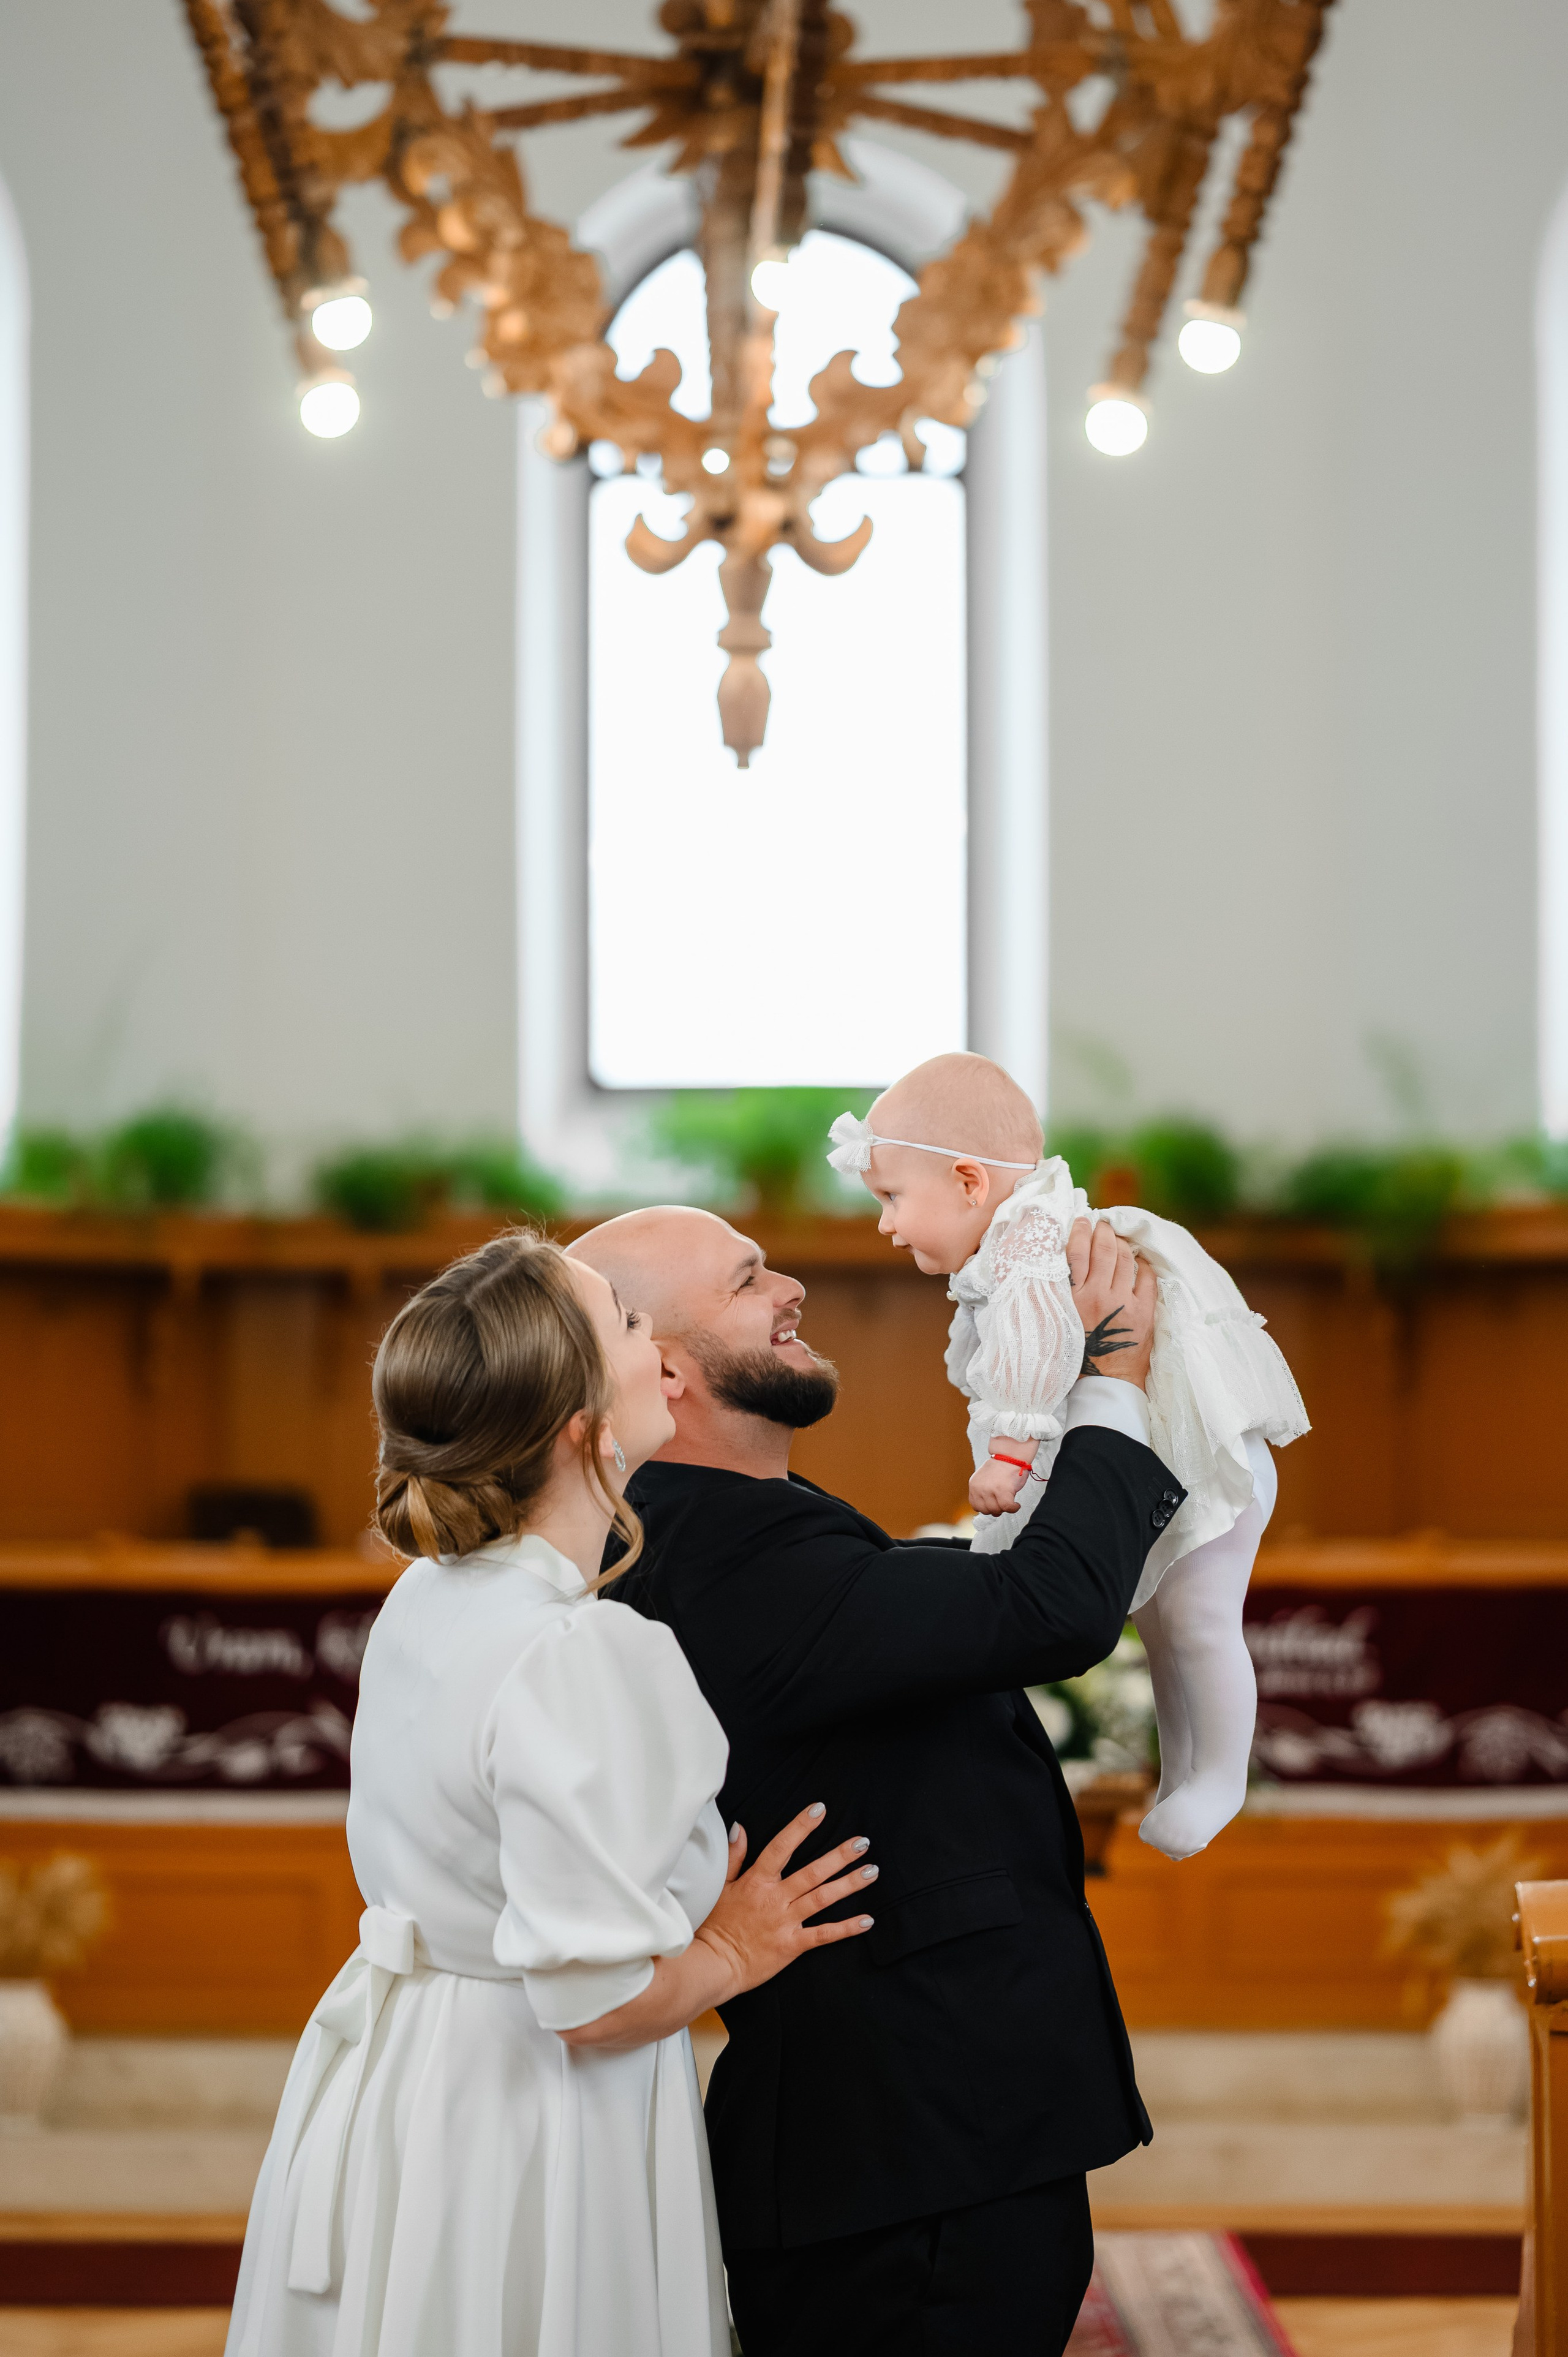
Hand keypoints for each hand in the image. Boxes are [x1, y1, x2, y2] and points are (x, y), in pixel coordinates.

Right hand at [694, 1803, 876, 1999]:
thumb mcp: (720, 1886)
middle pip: (812, 1872)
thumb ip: (734, 1856)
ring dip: (849, 1884)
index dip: (800, 1827)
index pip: (781, 1847)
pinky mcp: (792, 1946)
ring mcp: (786, 1922)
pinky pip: (824, 1935)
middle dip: (839, 1856)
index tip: (819, 1809)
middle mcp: (776, 1899)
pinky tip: (867, 1920)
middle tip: (863, 1842)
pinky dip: (846, 1928)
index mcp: (758, 1881)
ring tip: (872, 1871)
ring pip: (822, 1899)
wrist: (715, 1963)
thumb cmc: (716, 1925)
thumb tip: (740, 1827)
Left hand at [969, 1457, 1027, 1516]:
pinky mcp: (1003, 1491)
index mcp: (974, 1485)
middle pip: (986, 1510)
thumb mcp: (985, 1479)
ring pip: (996, 1510)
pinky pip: (1007, 1507)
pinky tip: (1016, 1505)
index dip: (986, 1508)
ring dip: (1005, 1509)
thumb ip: (983, 1492)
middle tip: (1002, 1503)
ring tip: (1009, 1501)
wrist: (1012, 1455)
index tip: (993, 1505)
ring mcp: (990, 1489)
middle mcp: (980, 1488)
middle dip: (996, 1509)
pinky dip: (1013, 1508)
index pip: (976, 1506)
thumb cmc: (1002, 1466)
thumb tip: (988, 1508)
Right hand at [1065, 1218, 1155, 1388]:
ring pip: (1125, 1258)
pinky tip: (1139, 1260)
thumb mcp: (1059, 1322)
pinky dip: (1143, 1264)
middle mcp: (1098, 1295)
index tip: (1081, 1221)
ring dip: (1122, 1243)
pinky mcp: (1144, 1312)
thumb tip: (1059, 1268)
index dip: (1079, 1230)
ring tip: (1118, 1238)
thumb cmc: (1077, 1355)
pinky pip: (1147, 1277)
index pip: (1075, 1251)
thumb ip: (1060, 1295)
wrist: (1105, 1384)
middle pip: (1103, 1248)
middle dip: (1103, 1230)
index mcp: (1073, 1298)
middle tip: (1102, 1224)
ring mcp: (1124, 1302)